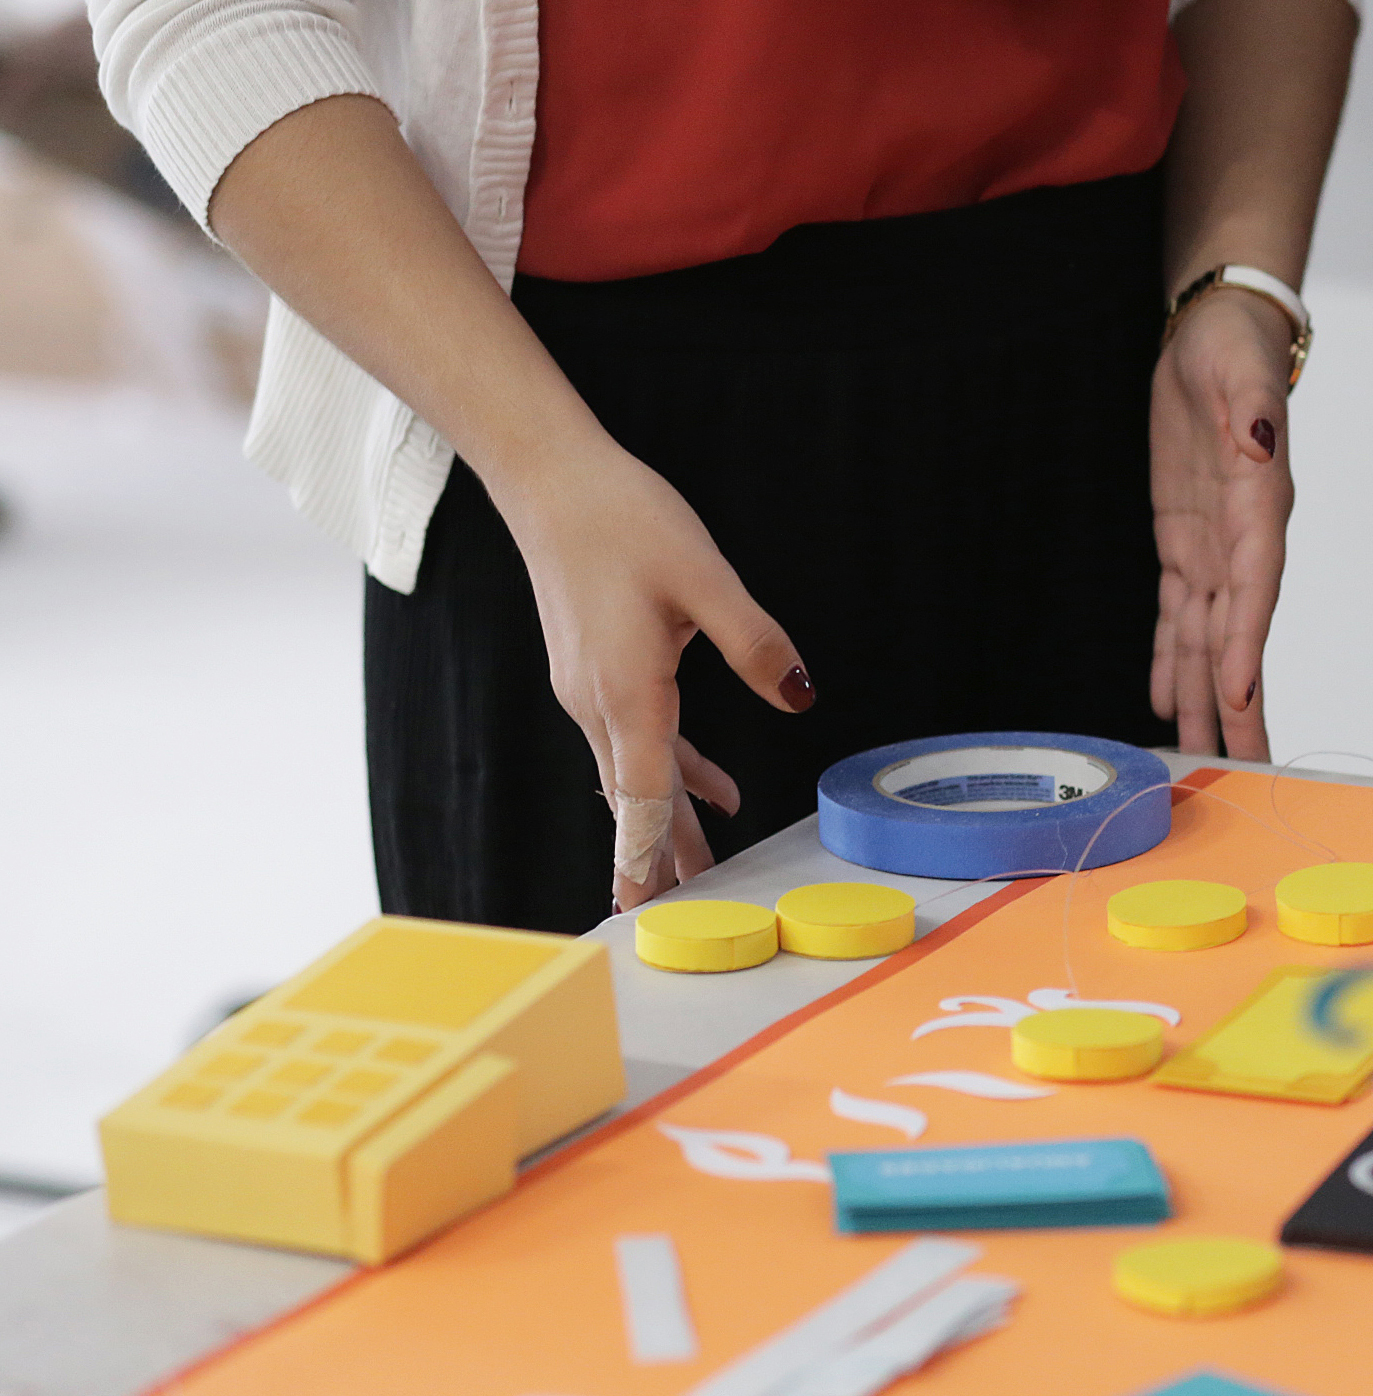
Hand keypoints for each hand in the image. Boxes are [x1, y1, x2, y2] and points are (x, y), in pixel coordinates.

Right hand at [490, 433, 813, 911]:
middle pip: (637, 799)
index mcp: (626, 691)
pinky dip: (667, 772)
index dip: (648, 855)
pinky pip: (632, 741)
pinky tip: (709, 788)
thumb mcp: (705, 576)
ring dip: (667, 821)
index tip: (643, 910)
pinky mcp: (591, 673)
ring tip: (701, 869)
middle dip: (663, 858)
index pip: (643, 795)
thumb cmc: (621, 518)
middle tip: (685, 915)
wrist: (550, 480)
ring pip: (634, 774)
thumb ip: (755, 642)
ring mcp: (588, 691)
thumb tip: (798, 696)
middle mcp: (598, 703)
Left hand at [1148, 286, 1295, 759]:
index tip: (1238, 697)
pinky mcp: (1184, 543)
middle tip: (1240, 765)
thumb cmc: (1234, 349)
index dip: (1246, 645)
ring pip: (1208, 640)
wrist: (1219, 336)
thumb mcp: (1240, 368)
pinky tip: (1166, 700)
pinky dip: (1173, 659)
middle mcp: (1242, 543)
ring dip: (1203, 698)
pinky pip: (1179, 616)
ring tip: (1196, 754)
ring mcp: (1214, 548)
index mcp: (1258, 507)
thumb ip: (1251, 409)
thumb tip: (1258, 441)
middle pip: (1240, 636)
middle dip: (1238, 702)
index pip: (1254, 590)